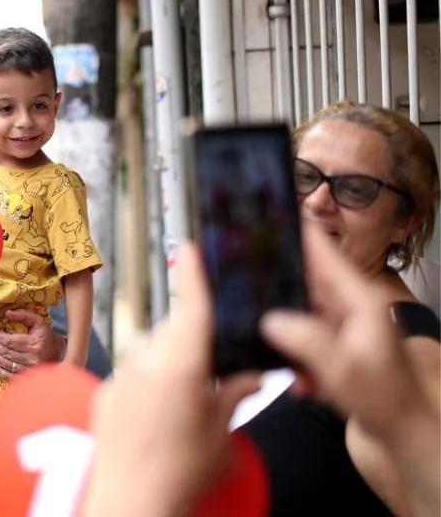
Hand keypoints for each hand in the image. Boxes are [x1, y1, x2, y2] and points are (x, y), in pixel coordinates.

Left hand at [0, 309, 57, 379]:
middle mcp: (33, 358)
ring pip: (6, 364)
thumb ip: (23, 315)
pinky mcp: (27, 378)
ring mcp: (30, 370)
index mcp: (35, 343)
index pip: (10, 340)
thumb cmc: (44, 336)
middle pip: (6, 352)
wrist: (56, 354)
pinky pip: (10, 376)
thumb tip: (6, 313)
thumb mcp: (38, 322)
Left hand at [83, 244, 260, 515]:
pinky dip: (148, 381)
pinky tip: (156, 413)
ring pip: (153, 351)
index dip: (193, 275)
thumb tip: (249, 374)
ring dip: (169, 363)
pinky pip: (133, 372)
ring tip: (182, 403)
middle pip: (175, 332)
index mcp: (182, 364)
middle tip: (210, 374)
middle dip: (193, 343)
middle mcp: (148, 359)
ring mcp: (123, 374)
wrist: (131, 499)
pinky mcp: (107, 390)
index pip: (191, 307)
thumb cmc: (181, 470)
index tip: (189, 247)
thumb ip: (233, 393)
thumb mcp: (221, 431)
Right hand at [260, 226, 433, 443]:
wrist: (404, 439)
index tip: (272, 215)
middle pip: (305, 284)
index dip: (299, 232)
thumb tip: (269, 319)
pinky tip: (304, 387)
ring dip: (288, 340)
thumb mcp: (342, 369)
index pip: (325, 254)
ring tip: (295, 367)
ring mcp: (343, 332)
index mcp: (361, 301)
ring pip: (298, 317)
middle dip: (279, 294)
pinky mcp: (335, 353)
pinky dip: (298, 364)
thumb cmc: (387, 402)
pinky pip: (302, 345)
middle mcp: (351, 311)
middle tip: (250, 291)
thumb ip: (304, 340)